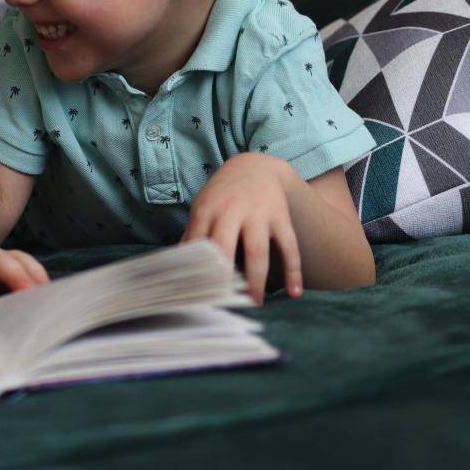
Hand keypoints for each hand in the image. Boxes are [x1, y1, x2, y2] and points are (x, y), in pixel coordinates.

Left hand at [182, 153, 302, 303]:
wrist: (255, 166)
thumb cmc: (222, 196)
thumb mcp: (202, 208)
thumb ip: (193, 236)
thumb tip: (175, 268)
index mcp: (206, 211)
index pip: (198, 245)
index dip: (197, 271)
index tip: (197, 296)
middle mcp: (231, 211)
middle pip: (225, 249)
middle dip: (225, 279)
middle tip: (225, 304)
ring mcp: (258, 213)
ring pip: (257, 251)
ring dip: (256, 281)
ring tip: (254, 304)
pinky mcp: (280, 217)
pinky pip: (289, 246)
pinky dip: (293, 271)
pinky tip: (294, 293)